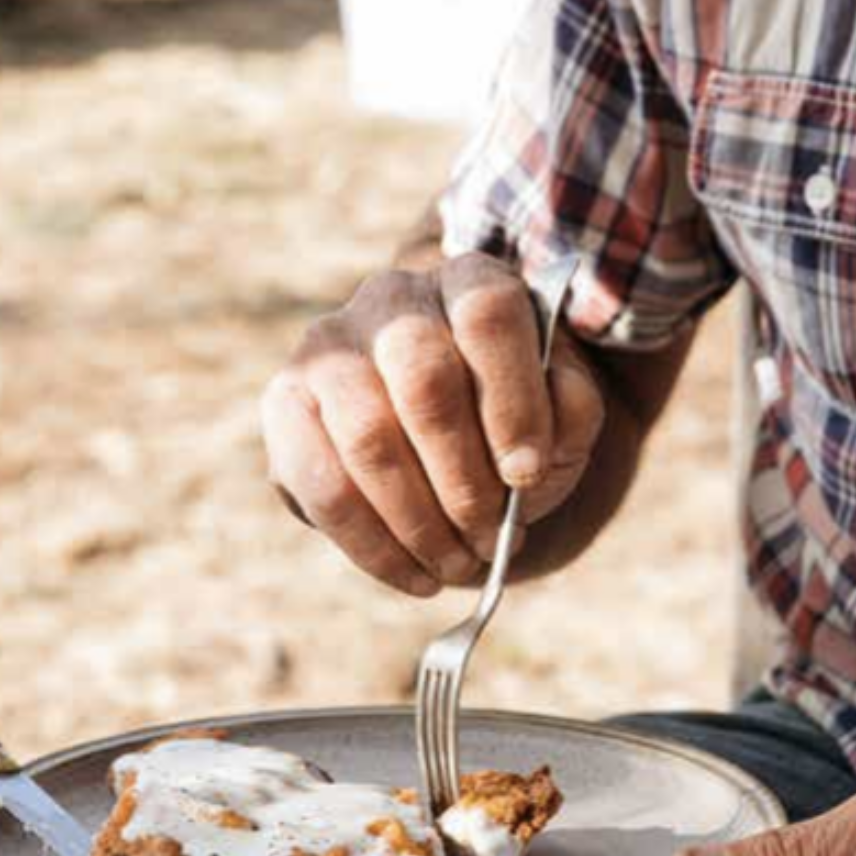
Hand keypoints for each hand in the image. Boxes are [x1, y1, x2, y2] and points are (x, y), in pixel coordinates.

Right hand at [261, 253, 604, 595]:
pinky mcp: (284, 403)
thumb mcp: (562, 416)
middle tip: (486, 537)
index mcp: (469, 280)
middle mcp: (393, 299)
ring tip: (456, 564)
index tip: (527, 475)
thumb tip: (531, 448)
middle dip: (462, 476)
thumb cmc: (508, 423)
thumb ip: (570, 414)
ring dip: (419, 521)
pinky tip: (414, 575)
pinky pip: (320, 484)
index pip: (488, 316)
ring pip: (368, 435)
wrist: (444, 440)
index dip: (512, 400)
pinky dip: (373, 546)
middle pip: (423, 377)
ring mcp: (329, 347)